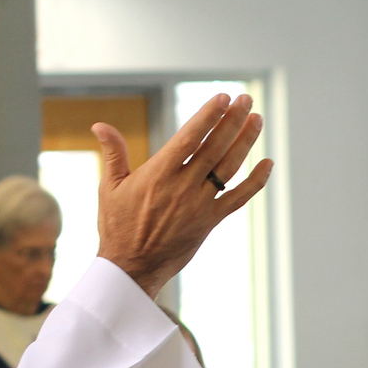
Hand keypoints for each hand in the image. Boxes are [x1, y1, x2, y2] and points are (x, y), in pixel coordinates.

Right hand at [93, 94, 271, 297]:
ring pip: (229, 167)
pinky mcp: (209, 222)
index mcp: (158, 173)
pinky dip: (256, 182)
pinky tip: (267, 164)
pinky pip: (238, 199)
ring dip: (245, 142)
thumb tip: (99, 125)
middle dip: (233, 120)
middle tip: (246, 99)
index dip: (209, 115)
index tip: (223, 98)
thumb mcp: (109, 188)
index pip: (190, 136)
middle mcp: (182, 187)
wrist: (131, 269)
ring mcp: (199, 205)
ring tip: (257, 120)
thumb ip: (113, 154)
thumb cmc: (117, 228)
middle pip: (215, 147)